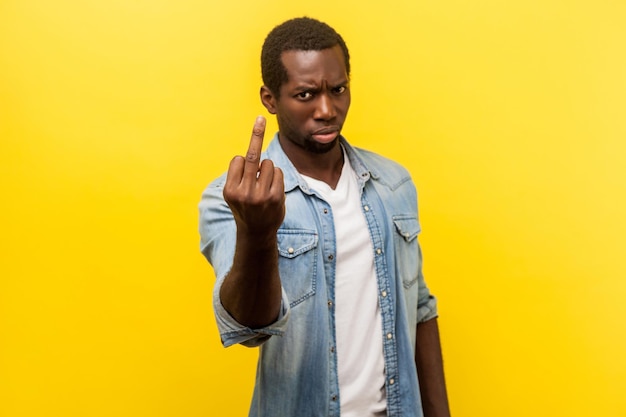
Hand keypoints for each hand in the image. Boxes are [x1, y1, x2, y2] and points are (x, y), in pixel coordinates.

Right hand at [223, 116, 284, 236]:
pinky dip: (276, 176)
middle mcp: (244, 193)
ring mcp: (260, 196)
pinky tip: (272, 189)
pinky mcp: (275, 198)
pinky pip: (278, 172)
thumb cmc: (245, 207)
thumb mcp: (234, 194)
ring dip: (267, 168)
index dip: (243, 162)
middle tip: (260, 118)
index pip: (238, 160)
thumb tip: (250, 150)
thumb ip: (239, 175)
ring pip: (268, 163)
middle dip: (256, 134)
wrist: (257, 232)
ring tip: (264, 185)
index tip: (246, 158)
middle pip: (252, 156)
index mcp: (230, 190)